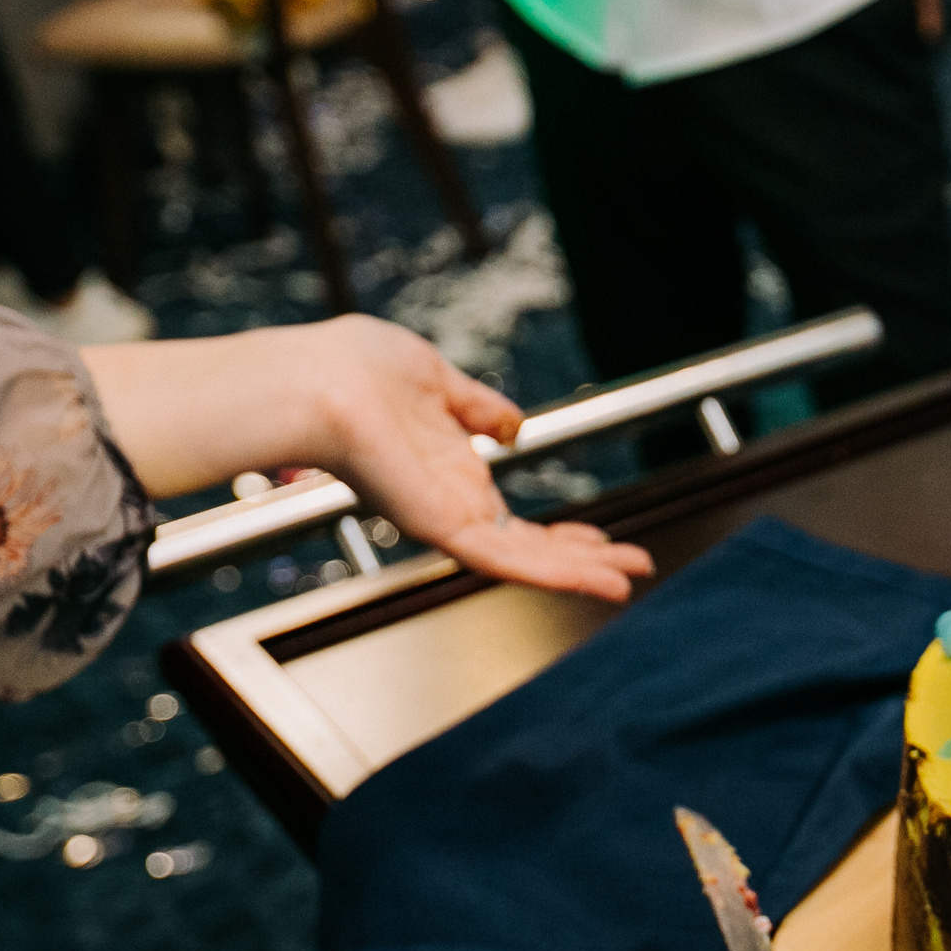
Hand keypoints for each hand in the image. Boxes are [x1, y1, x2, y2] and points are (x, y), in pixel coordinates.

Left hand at [300, 317, 652, 599]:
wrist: (315, 379)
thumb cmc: (354, 369)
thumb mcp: (435, 379)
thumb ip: (478, 407)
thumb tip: (514, 425)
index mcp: (449, 472)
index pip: (515, 519)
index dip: (561, 533)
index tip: (601, 537)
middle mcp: (450, 503)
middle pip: (530, 545)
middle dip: (585, 559)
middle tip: (635, 566)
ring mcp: (446, 519)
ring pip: (528, 560)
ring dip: (583, 572)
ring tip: (630, 580)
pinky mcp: (441, 527)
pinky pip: (508, 559)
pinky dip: (558, 574)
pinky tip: (600, 581)